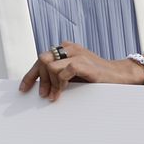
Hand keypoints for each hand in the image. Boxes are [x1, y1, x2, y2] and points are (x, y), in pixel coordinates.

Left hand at [18, 41, 143, 100]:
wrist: (119, 76)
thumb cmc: (95, 76)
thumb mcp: (72, 75)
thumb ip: (57, 75)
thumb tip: (38, 87)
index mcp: (65, 49)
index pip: (41, 59)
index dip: (30, 74)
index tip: (23, 89)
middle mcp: (69, 48)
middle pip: (41, 60)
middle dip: (39, 79)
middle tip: (43, 95)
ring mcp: (76, 53)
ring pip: (49, 65)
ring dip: (50, 83)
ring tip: (54, 96)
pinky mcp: (83, 62)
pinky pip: (62, 71)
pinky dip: (60, 83)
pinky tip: (62, 92)